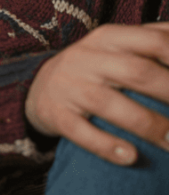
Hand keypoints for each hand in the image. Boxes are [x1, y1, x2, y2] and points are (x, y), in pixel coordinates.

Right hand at [25, 22, 168, 164]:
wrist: (39, 85)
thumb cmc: (95, 66)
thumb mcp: (118, 44)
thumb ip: (155, 37)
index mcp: (109, 38)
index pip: (154, 41)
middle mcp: (87, 58)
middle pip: (138, 72)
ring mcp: (70, 87)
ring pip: (111, 104)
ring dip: (150, 125)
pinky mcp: (56, 114)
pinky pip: (80, 132)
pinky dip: (106, 146)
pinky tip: (131, 157)